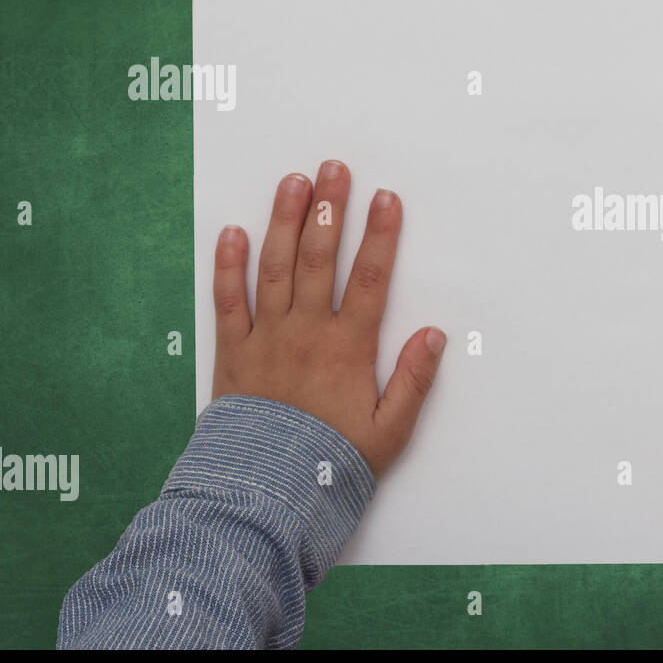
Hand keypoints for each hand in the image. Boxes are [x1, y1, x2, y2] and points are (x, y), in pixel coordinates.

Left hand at [210, 159, 445, 477]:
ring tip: (293, 183)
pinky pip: (228, 301)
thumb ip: (414, 380)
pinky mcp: (233, 353)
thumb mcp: (391, 430)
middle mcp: (307, 332)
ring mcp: (267, 338)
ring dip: (284, 221)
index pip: (370, 278)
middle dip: (329, 209)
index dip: (381, 235)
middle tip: (334, 168)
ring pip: (276, 267)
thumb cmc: (331, 463)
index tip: (386, 198)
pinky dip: (229, 266)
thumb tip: (434, 335)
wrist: (267, 493)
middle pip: (320, 258)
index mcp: (348, 347)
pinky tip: (233, 233)